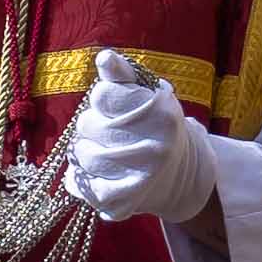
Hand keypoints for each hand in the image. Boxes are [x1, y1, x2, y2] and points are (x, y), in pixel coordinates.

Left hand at [61, 52, 214, 225]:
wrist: (181, 176)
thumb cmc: (156, 126)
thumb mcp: (149, 95)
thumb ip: (125, 76)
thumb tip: (104, 58)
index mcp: (161, 115)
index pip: (102, 95)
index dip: (104, 99)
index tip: (116, 107)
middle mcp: (154, 148)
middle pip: (87, 124)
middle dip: (92, 125)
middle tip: (110, 132)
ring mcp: (139, 179)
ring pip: (81, 154)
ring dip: (84, 150)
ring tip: (103, 150)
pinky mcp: (122, 203)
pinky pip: (80, 185)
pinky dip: (79, 178)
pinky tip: (95, 173)